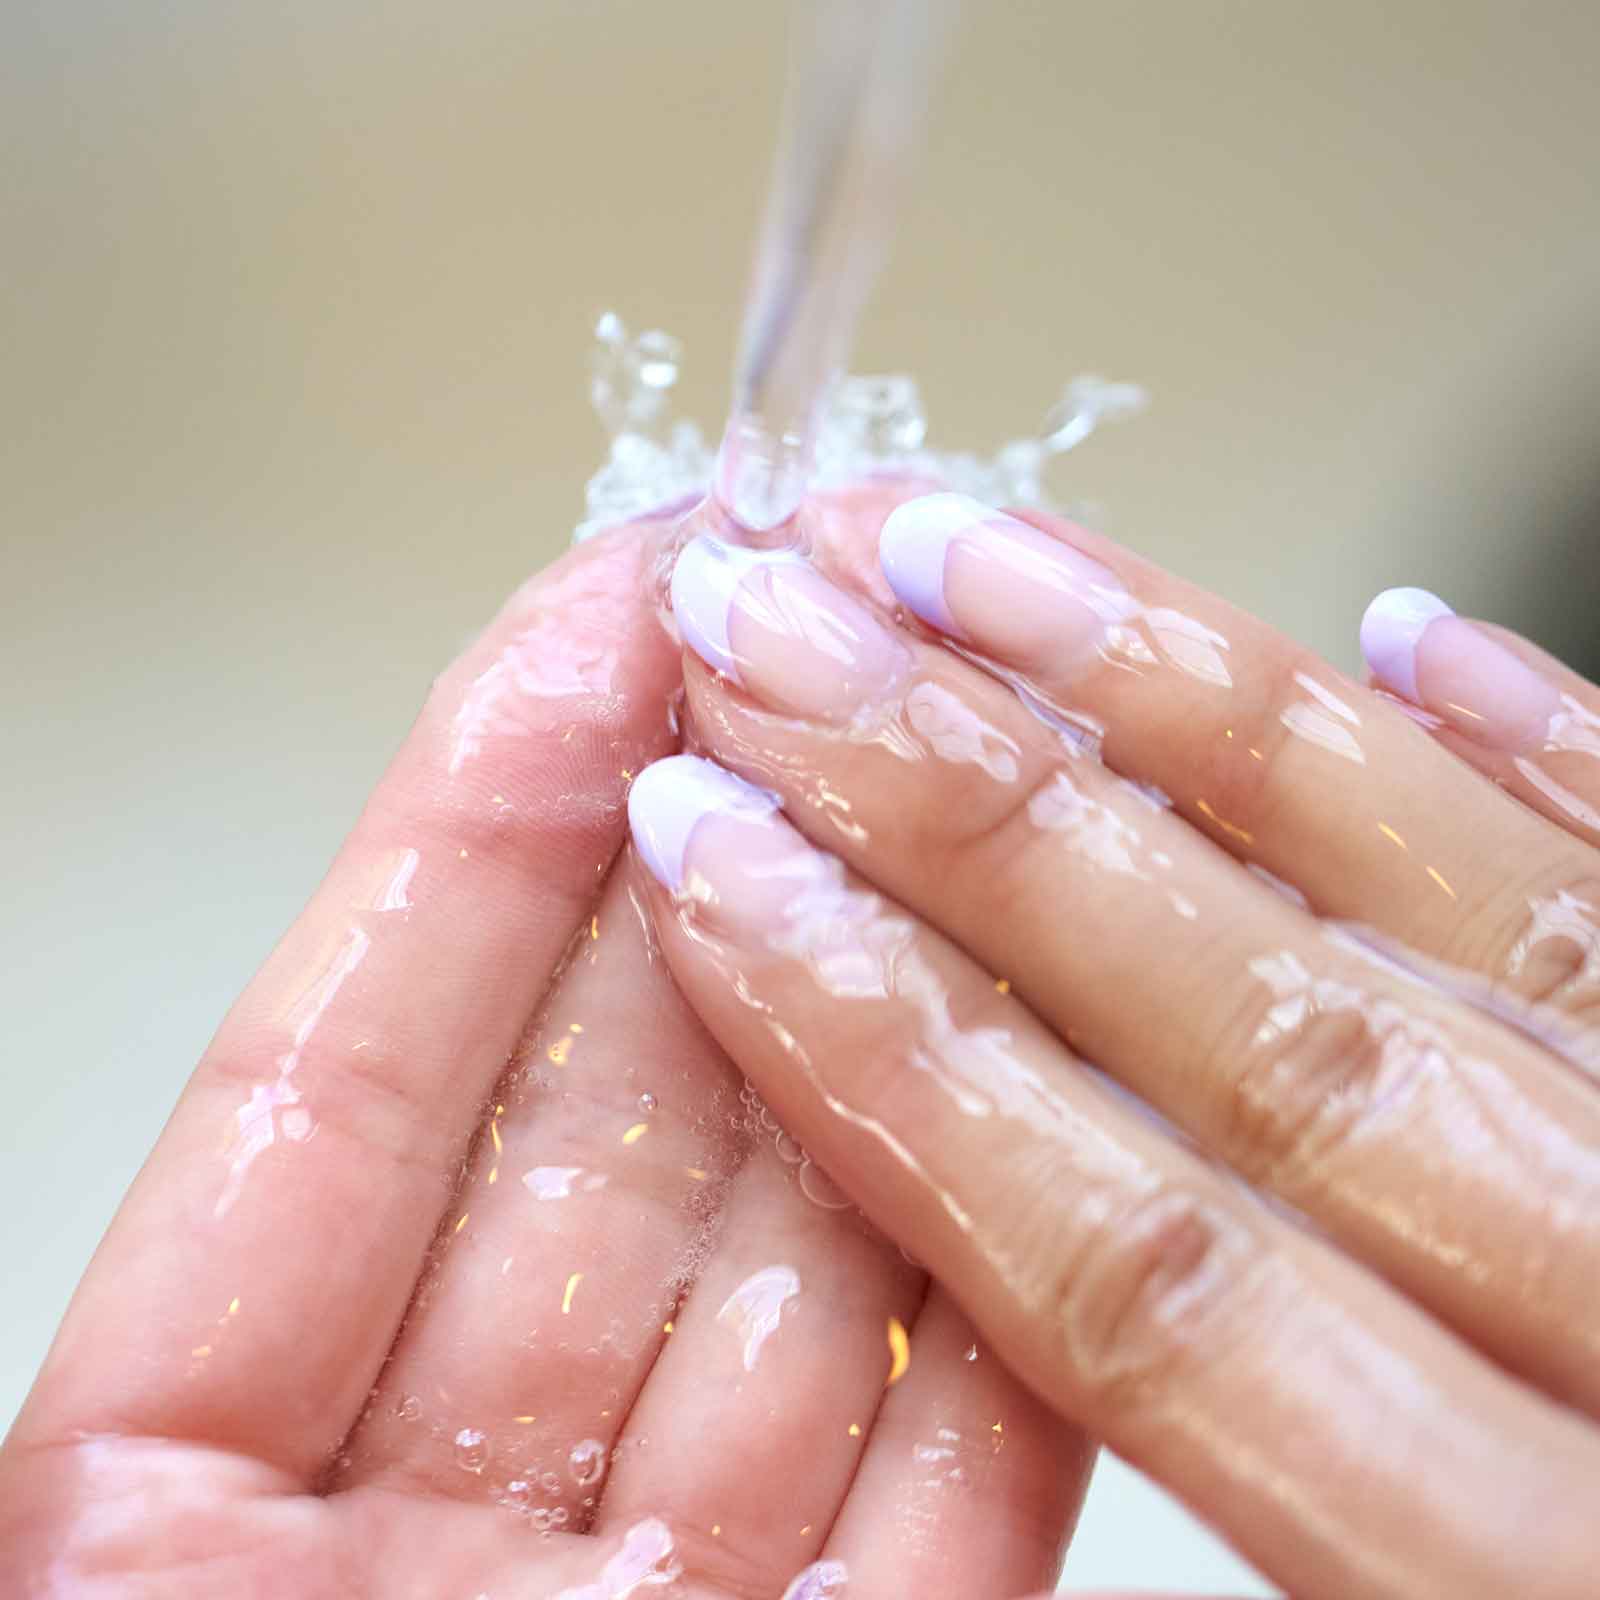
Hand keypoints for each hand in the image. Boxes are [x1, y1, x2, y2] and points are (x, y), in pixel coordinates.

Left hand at [0, 518, 1087, 1598]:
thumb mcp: (126, 1550)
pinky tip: (1075, 1068)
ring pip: (813, 1274)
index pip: (349, 1083)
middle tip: (818, 644)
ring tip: (972, 789)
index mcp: (189, 1510)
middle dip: (722, 869)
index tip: (609, 608)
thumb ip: (262, 1213)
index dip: (482, 817)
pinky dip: (1026, 1278)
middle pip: (608, 1141)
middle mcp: (452, 1534)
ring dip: (901, 1022)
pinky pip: (962, 1471)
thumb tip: (443, 904)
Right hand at [629, 487, 1599, 1599]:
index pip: (1113, 1255)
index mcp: (1522, 1580)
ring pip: (1431, 897)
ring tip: (982, 563)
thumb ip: (1265, 1551)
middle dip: (958, 814)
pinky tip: (1406, 634)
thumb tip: (1050, 1321)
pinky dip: (1542, 753)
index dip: (878, 1039)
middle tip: (780, 635)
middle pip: (1236, 1026)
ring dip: (1179, 707)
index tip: (712, 861)